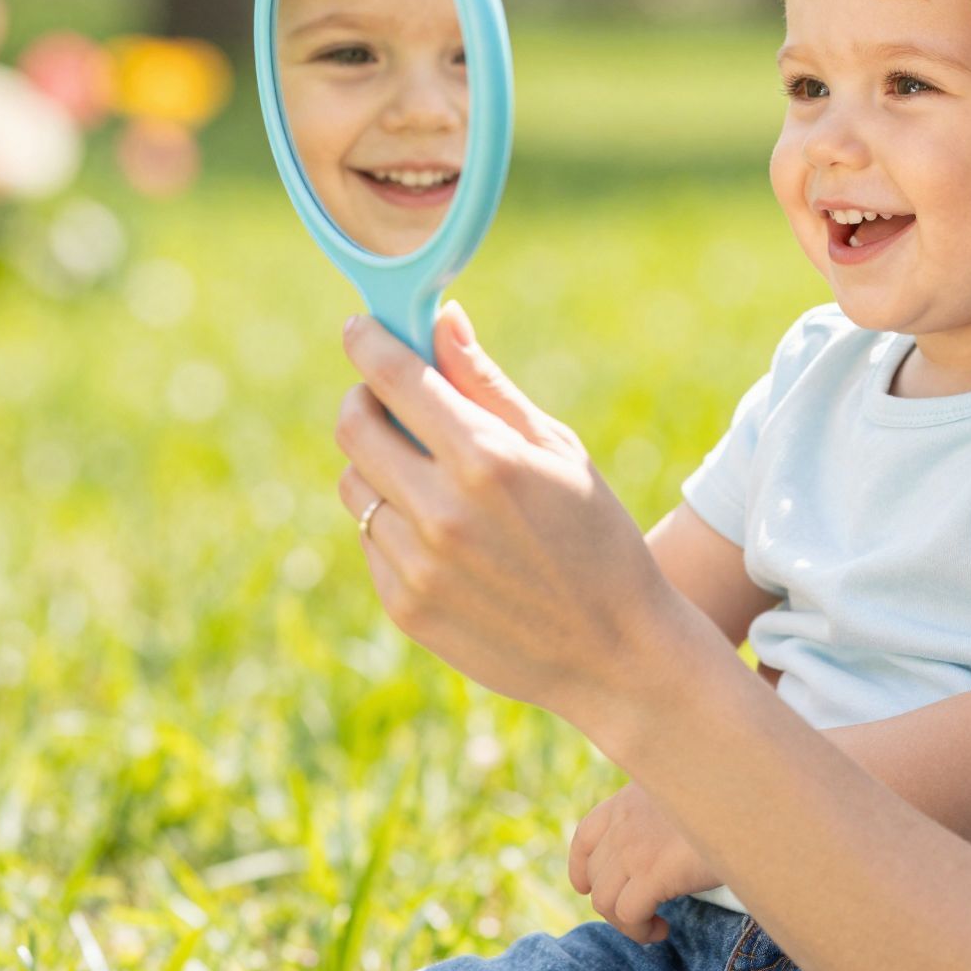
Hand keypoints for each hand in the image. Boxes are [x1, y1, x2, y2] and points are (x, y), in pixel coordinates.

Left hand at [333, 302, 695, 726]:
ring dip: (378, 464)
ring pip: (356, 486)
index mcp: (485, 458)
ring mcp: (416, 564)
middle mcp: (439, 510)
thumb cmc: (597, 534)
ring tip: (427, 473)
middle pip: (355, 428)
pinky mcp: (405, 606)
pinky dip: (393, 521)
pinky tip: (444, 532)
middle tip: (389, 398)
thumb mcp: (557, 448)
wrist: (615, 651)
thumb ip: (488, 383)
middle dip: (364, 399)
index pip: (395, 379)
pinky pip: (370, 540)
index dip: (369, 343)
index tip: (360, 328)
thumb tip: (441, 319)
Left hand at [569, 783, 721, 943]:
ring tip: (654, 925)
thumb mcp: (688, 791)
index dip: (582, 867)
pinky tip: (663, 929)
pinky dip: (641, 930)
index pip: (586, 834)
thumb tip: (664, 846)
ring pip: (605, 900)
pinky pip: (627, 915)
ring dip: (626, 923)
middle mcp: (626, 818)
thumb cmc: (734, 798)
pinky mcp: (652, 872)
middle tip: (644, 912)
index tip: (590, 886)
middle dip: (613, 901)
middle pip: (596, 875)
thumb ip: (666, 810)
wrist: (754, 800)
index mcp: (632, 796)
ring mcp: (635, 845)